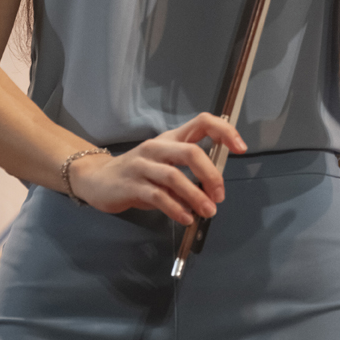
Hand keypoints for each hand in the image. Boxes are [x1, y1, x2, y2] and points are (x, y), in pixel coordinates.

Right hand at [67, 113, 246, 224]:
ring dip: (195, 196)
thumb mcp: (164, 165)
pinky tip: (186, 218)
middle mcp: (158, 147)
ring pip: (175, 176)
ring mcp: (143, 165)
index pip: (202, 121)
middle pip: (191, 152)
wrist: (98, 180)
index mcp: (171, 138)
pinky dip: (176, 208)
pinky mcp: (131, 185)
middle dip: (211, 175)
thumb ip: (187, 170)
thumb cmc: (139, 173)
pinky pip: (158, 196)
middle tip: (219, 196)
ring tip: (208, 212)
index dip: (224, 131)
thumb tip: (215, 186)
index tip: (241, 148)